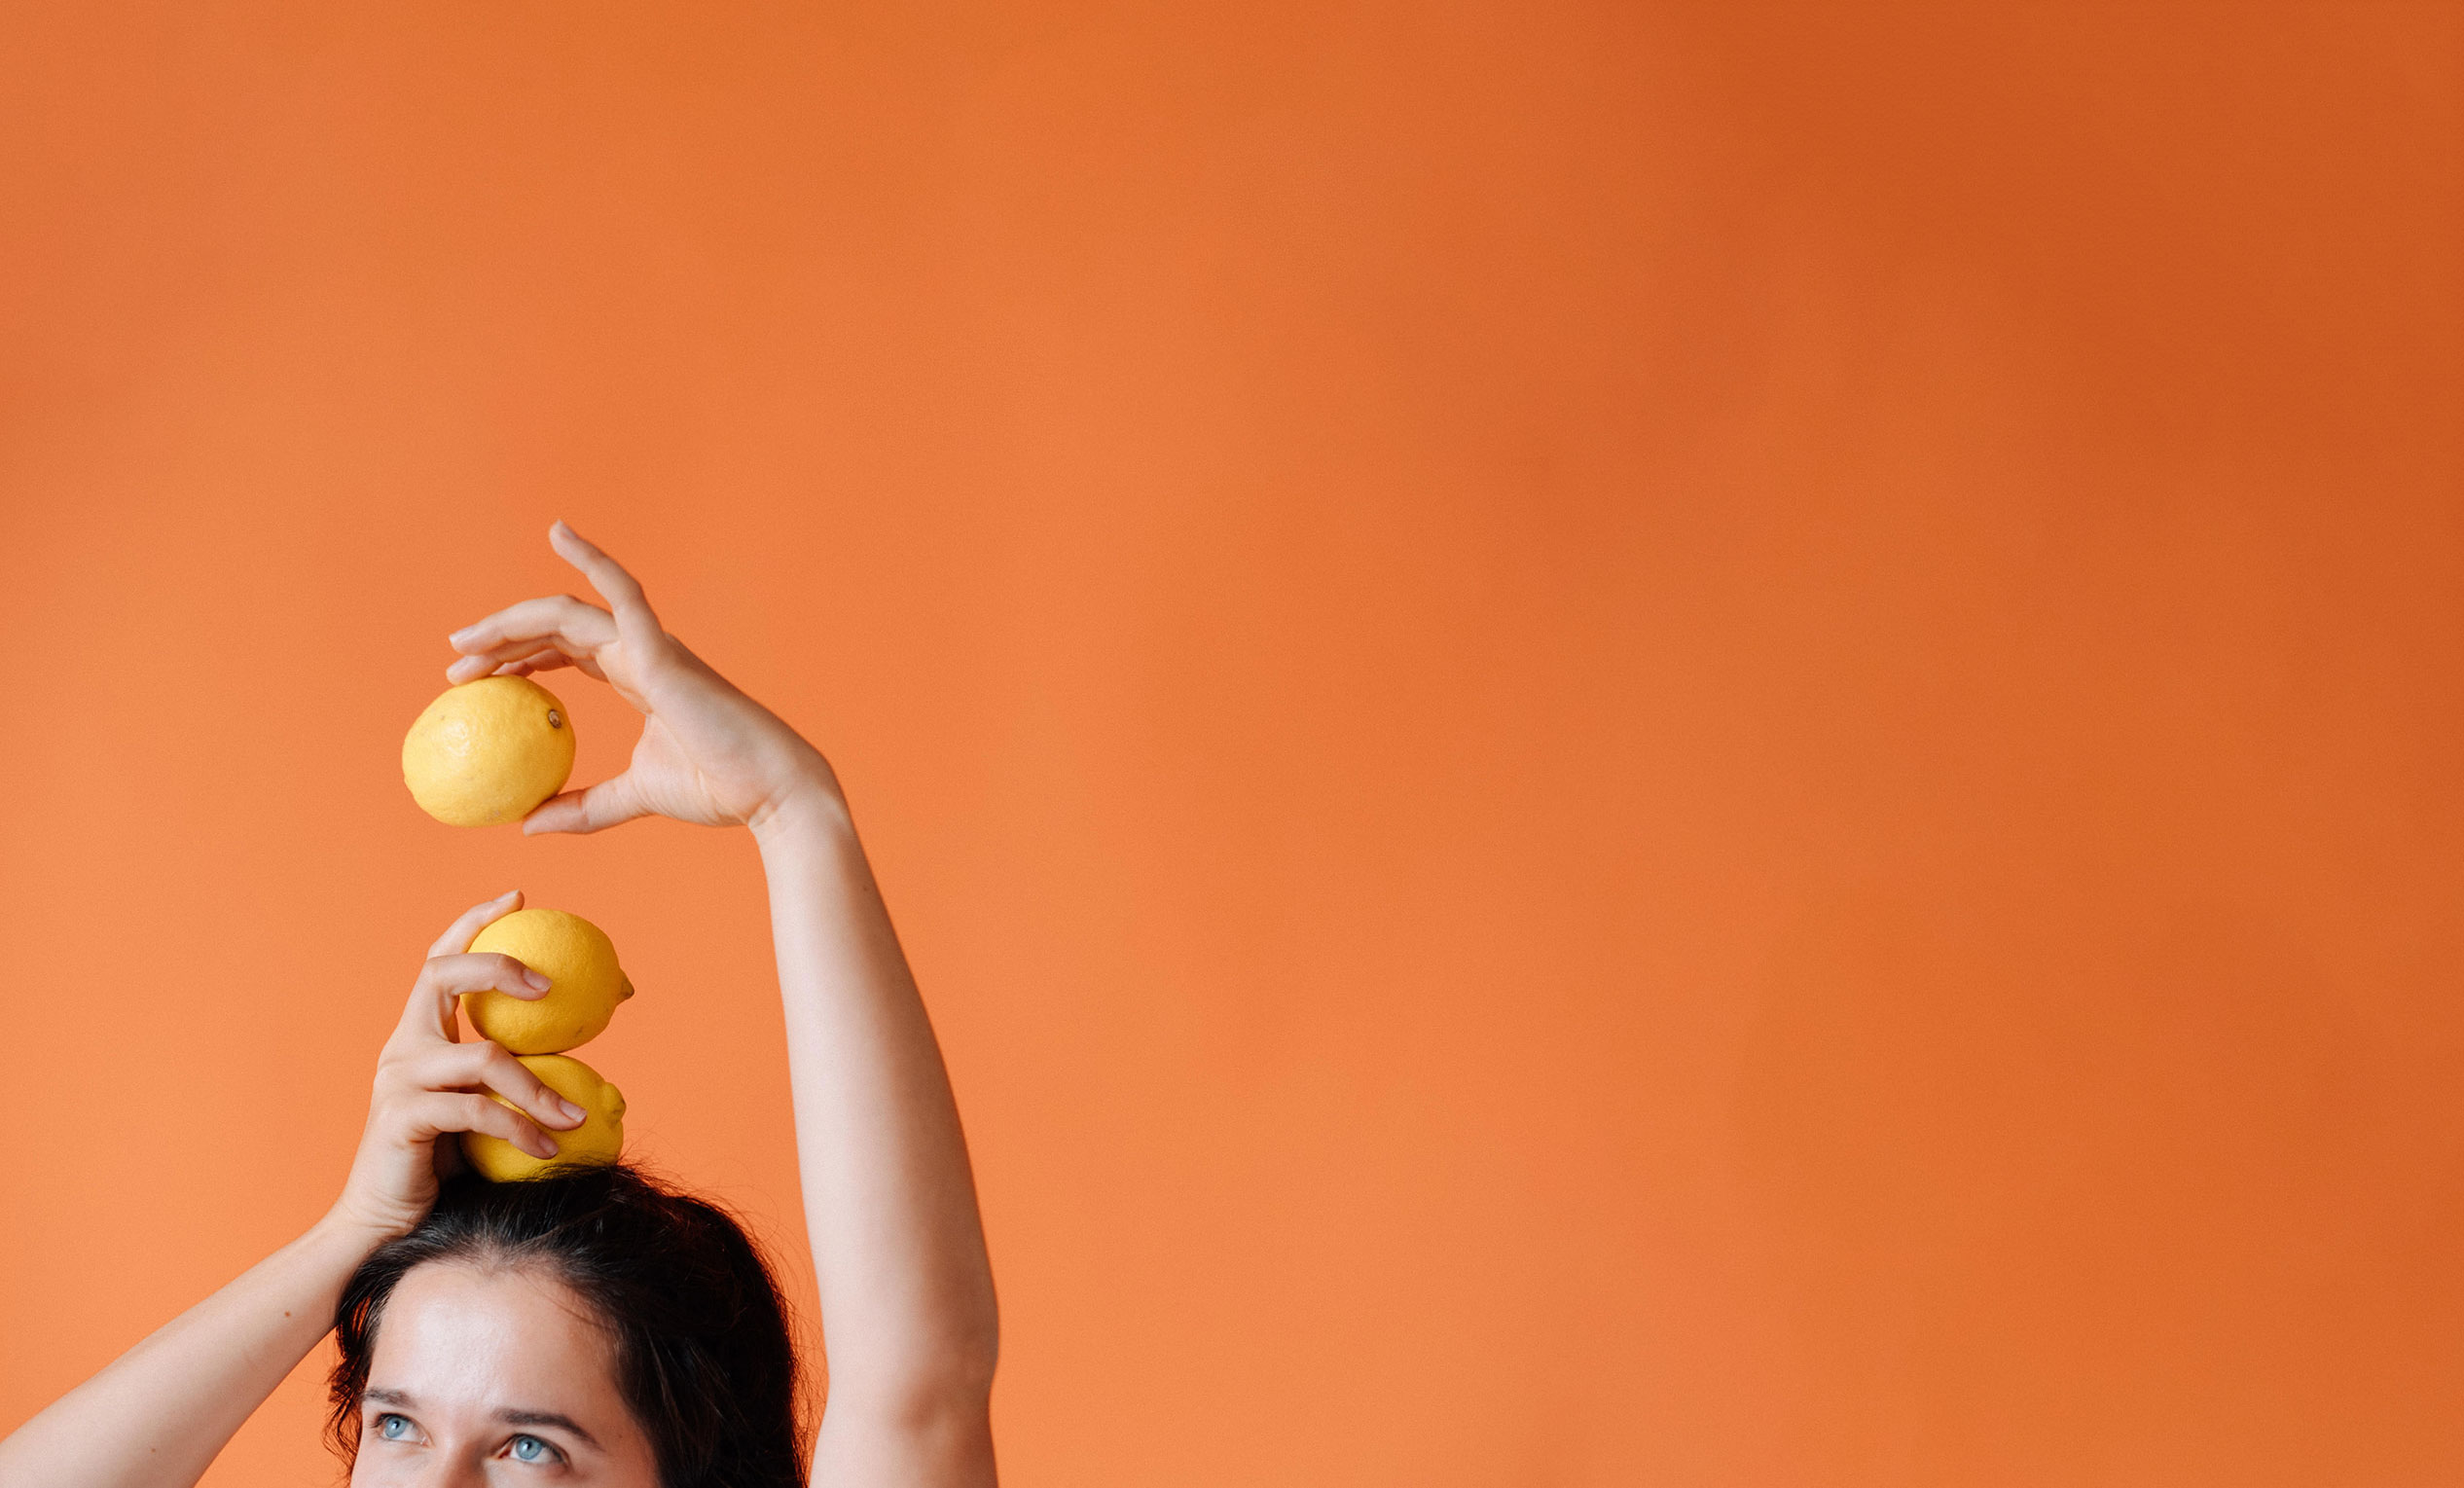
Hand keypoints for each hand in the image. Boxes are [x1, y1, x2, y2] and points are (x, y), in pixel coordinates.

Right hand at [328, 893, 588, 1238]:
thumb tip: (599, 1051)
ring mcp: (398, 1080)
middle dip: (498, 966)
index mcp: (419, 1035)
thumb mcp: (488, 1107)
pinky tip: (550, 1147)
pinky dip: (521, 1127)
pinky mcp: (402, 1118)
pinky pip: (477, 1111)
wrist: (385, 1225)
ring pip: (483, 1058)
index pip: (440, 963)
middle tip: (551, 987)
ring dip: (540, 1087)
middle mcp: (403, 1047)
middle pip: (443, 977)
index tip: (516, 897)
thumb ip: (521, 1074)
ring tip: (578, 1114)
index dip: (473, 924)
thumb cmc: (447, 1165)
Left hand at [443, 520, 836, 834]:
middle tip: (453, 666)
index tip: (474, 680)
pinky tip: (558, 532)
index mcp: (638, 678)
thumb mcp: (631, 798)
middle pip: (555, 627)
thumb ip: (582, 808)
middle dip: (500, 638)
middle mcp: (641, 651)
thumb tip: (527, 825)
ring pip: (567, 614)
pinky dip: (593, 558)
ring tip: (463, 642)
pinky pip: (623, 593)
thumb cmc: (715, 789)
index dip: (519, 657)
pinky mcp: (661, 649)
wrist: (767, 791)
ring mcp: (651, 645)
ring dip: (510, 622)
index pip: (566, 652)